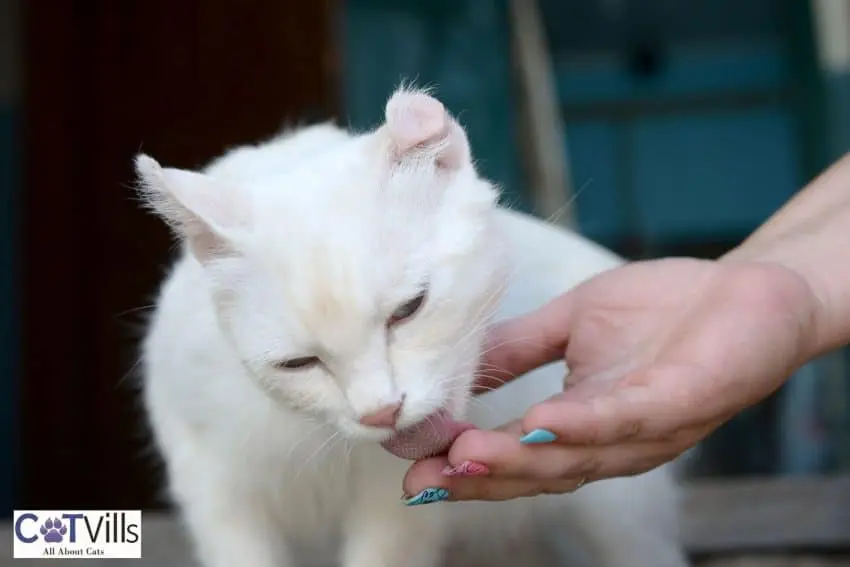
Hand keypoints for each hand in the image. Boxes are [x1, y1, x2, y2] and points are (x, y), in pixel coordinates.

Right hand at [402, 257, 819, 501]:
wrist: (747, 289)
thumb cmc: (662, 309)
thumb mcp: (571, 325)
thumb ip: (517, 349)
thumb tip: (451, 364)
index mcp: (581, 422)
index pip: (515, 453)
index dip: (464, 465)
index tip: (408, 462)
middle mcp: (610, 440)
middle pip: (537, 473)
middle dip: (477, 480)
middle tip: (420, 481)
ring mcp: (647, 427)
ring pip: (575, 458)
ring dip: (516, 461)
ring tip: (463, 458)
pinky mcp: (682, 401)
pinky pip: (626, 419)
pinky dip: (581, 425)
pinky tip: (540, 423)